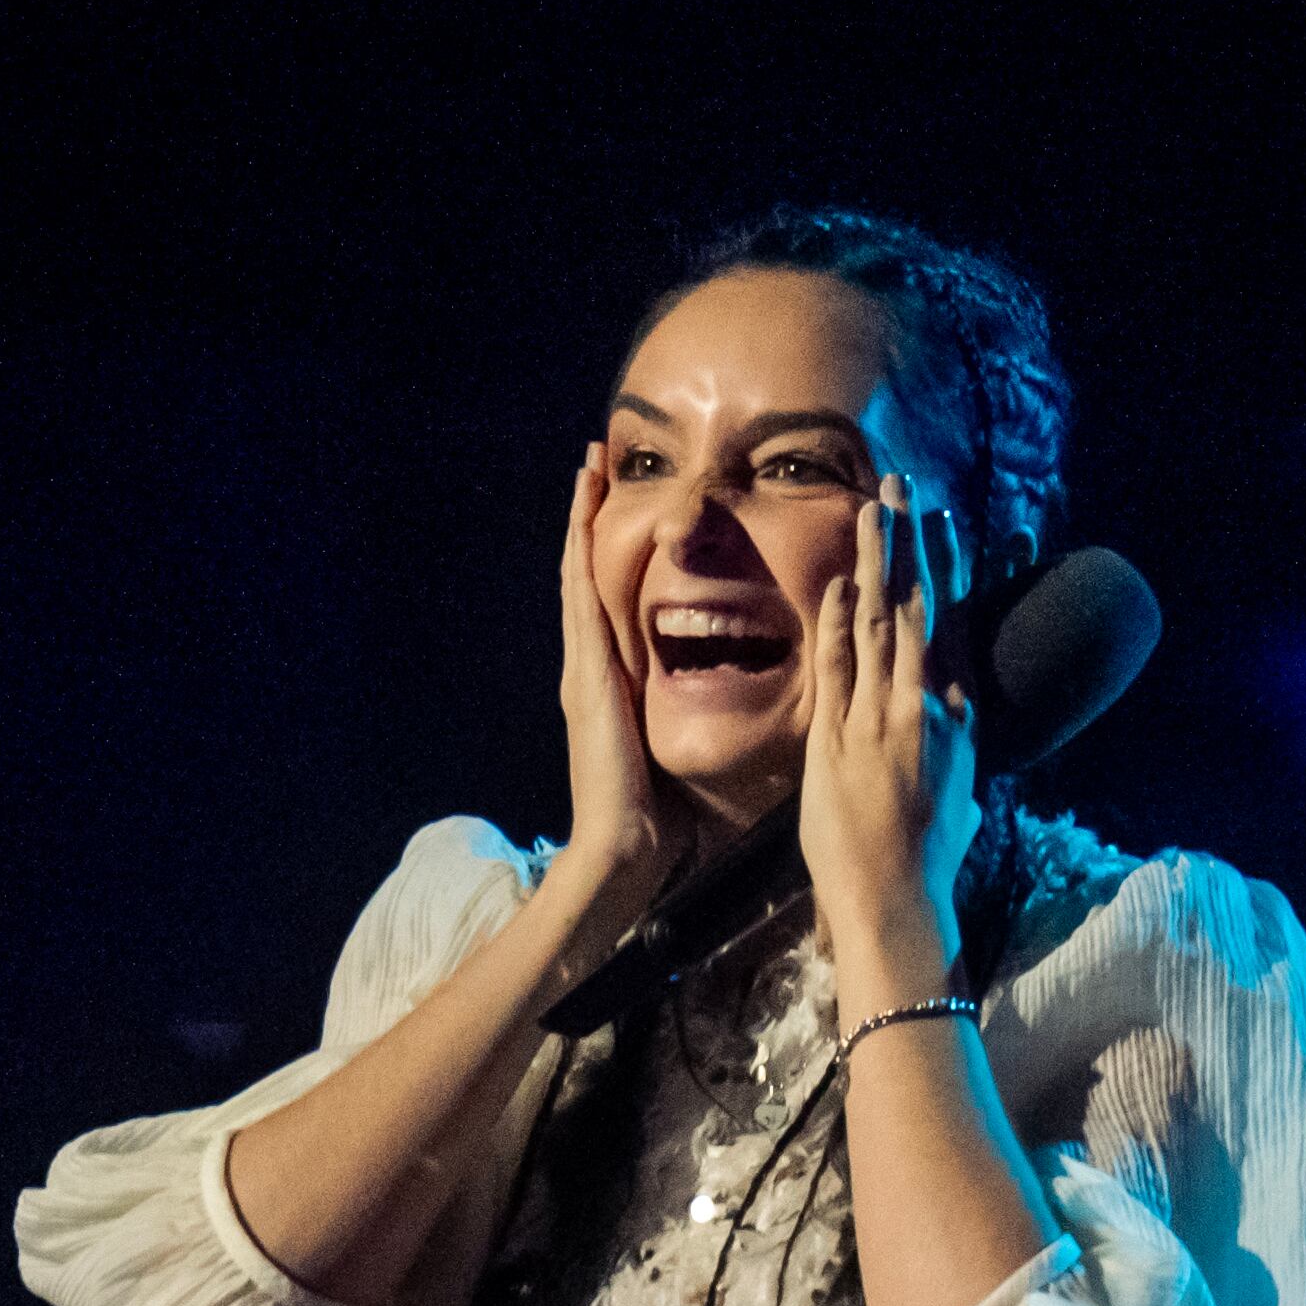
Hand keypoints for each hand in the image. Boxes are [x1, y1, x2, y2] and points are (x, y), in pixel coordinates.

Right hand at [552, 441, 691, 930]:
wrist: (624, 844)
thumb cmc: (658, 811)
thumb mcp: (676, 746)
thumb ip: (689, 717)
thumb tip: (728, 701)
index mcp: (614, 680)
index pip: (613, 600)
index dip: (613, 552)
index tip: (624, 505)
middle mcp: (592, 663)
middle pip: (587, 572)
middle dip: (590, 516)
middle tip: (595, 460)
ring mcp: (582, 664)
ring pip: (577, 572)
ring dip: (580, 517)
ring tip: (587, 466)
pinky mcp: (587, 671)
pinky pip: (581, 596)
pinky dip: (578, 550)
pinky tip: (582, 513)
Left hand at [800, 473, 980, 1008]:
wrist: (895, 898)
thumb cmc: (928, 855)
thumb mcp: (957, 785)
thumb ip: (950, 734)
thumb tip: (950, 702)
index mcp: (953, 715)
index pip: (946, 623)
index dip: (942, 567)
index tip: (940, 520)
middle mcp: (921, 707)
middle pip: (915, 607)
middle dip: (908, 543)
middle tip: (901, 486)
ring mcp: (879, 720)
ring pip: (879, 625)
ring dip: (875, 563)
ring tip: (873, 508)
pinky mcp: (840, 740)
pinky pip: (840, 669)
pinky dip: (840, 624)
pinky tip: (840, 584)